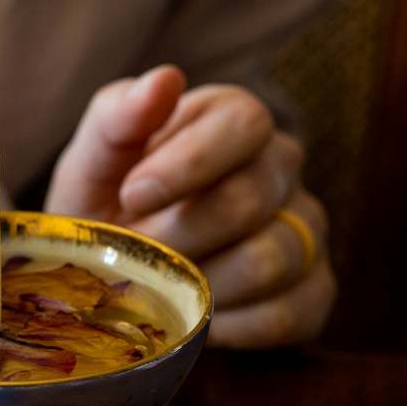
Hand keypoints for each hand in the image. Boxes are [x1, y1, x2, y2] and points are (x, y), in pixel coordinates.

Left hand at [45, 65, 334, 347]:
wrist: (113, 277)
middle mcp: (282, 168)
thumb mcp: (93, 162)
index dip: (187, 163)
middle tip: (137, 253)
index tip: (131, 195)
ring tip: (164, 284)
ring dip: (201, 283)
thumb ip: (118, 117)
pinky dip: (229, 325)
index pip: (244, 124)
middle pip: (250, 199)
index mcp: (234, 120)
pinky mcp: (313, 292)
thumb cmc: (106, 208)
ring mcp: (305, 231)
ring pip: (271, 260)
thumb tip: (165, 80)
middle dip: (178, 235)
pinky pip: (287, 315)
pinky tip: (196, 316)